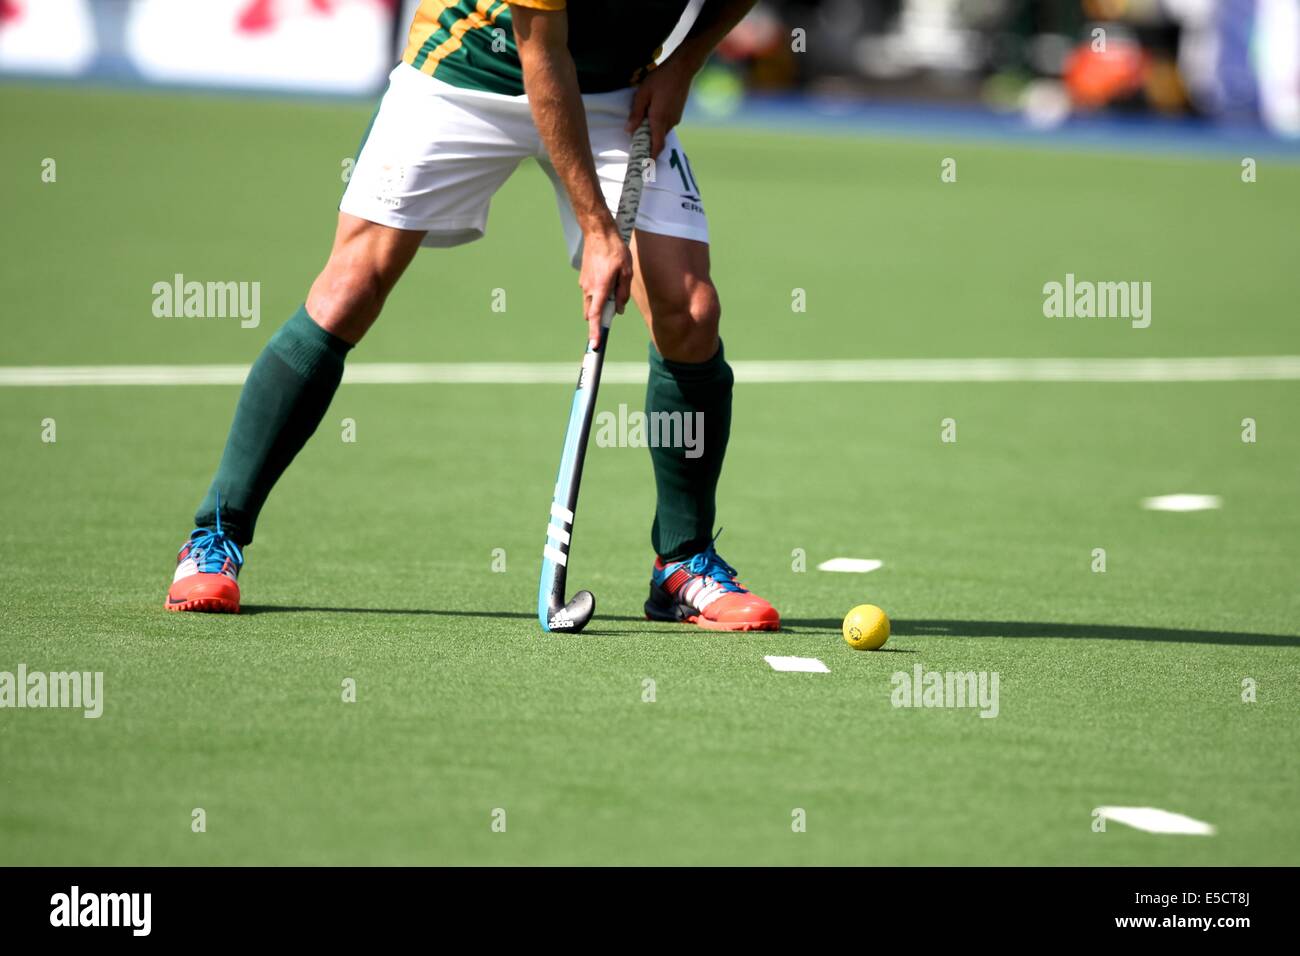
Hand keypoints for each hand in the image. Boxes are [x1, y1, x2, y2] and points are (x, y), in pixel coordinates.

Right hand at [578, 224, 632, 343]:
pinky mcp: (584, 279)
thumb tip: (619, 309)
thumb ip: (623, 293)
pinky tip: (609, 280)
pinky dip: (598, 295)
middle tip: (613, 309)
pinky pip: (590, 293)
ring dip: (600, 304)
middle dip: (599, 318)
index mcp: (600, 289)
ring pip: (591, 303)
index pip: (595, 316)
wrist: (598, 233)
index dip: (595, 332)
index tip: (595, 345)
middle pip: (592, 313)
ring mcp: (584, 284)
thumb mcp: (626, 272)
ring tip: (614, 286)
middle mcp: (588, 289)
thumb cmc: (614, 251)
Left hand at [625, 54, 696, 158]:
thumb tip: (629, 131)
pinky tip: (651, 117)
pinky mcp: (678, 114)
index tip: (644, 165)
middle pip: (658, 140)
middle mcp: (669, 122)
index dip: (650, 156)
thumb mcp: (643, 94)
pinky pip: (666, 125)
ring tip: (641, 129)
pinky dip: (658, 126)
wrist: (683, 68)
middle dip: (648, 146)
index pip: (656, 145)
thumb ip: (636, 113)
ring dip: (653, 134)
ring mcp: (675, 119)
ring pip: (662, 132)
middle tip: (636, 148)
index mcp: (659, 119)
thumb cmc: (661, 78)